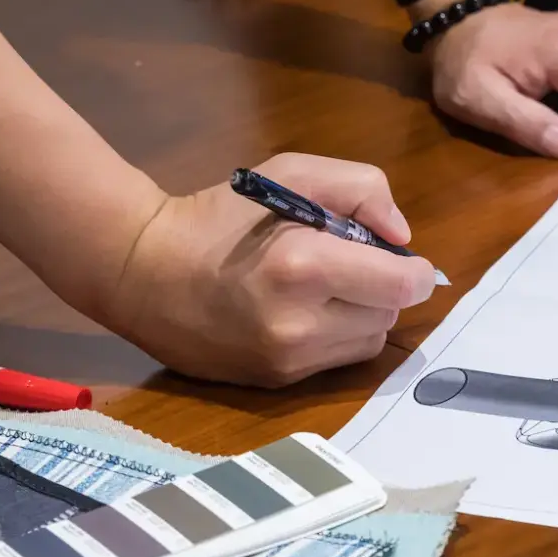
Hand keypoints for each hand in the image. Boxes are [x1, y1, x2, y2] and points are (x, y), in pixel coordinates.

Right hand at [102, 155, 435, 386]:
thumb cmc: (221, 216)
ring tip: (321, 288)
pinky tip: (302, 312)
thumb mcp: (290, 173)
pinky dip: (335, 335)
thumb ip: (360, 190)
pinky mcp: (278, 383)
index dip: (413, 269)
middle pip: (391, 313)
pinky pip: (338, 360)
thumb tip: (403, 237)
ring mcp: (288, 361)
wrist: (143, 273)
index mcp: (303, 265)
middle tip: (347, 263)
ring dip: (362, 313)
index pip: (403, 285)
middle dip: (382, 286)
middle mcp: (300, 324)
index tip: (399, 256)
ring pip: (369, 340)